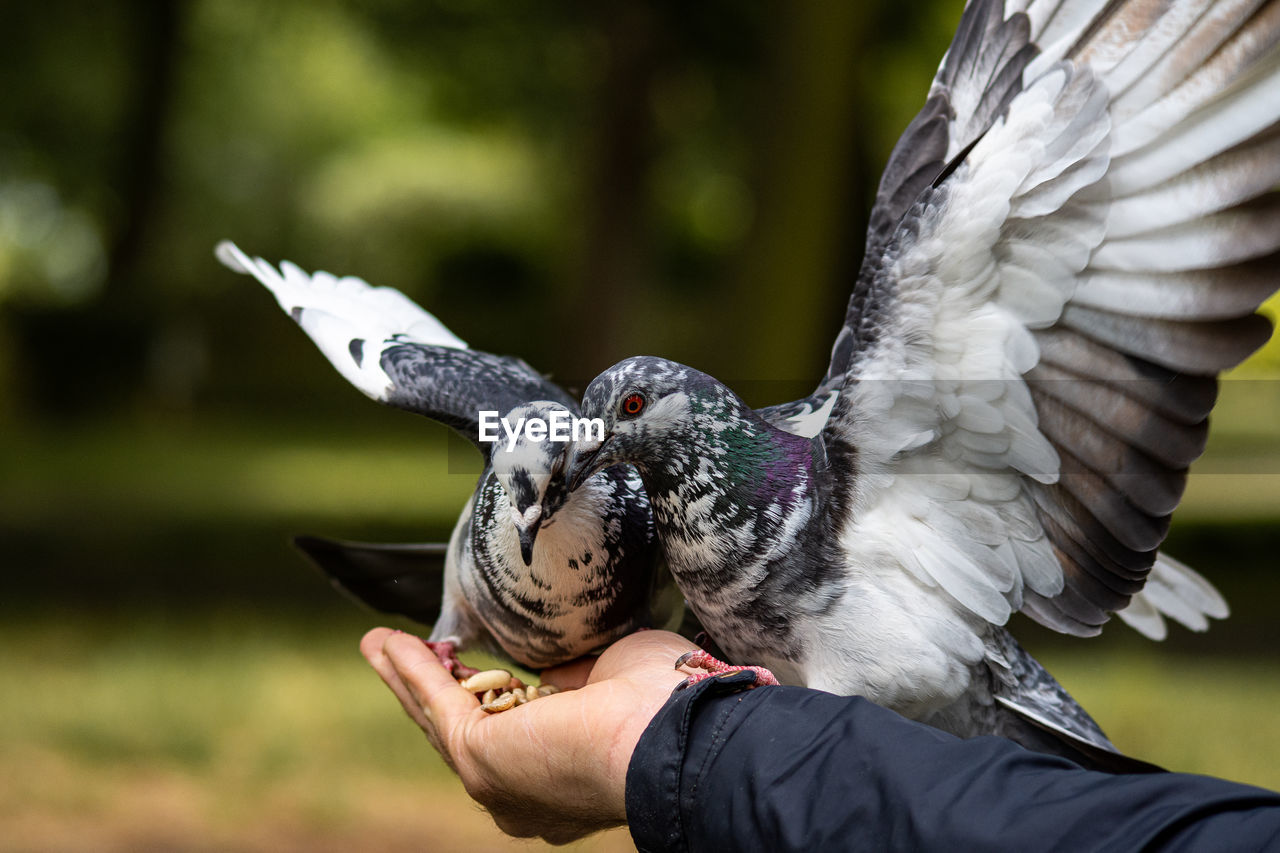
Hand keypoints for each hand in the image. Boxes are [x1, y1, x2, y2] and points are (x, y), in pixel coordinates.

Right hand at [360, 628, 696, 843]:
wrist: (672, 730)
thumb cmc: (665, 700)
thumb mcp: (613, 676)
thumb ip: (576, 678)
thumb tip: (548, 673)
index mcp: (567, 774)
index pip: (513, 734)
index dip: (484, 697)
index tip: (464, 664)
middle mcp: (528, 793)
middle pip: (461, 732)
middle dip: (427, 691)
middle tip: (398, 654)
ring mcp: (500, 783)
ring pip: (440, 720)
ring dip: (406, 676)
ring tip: (378, 643)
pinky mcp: (480, 761)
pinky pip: (438, 705)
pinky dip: (411, 670)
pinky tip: (389, 642)